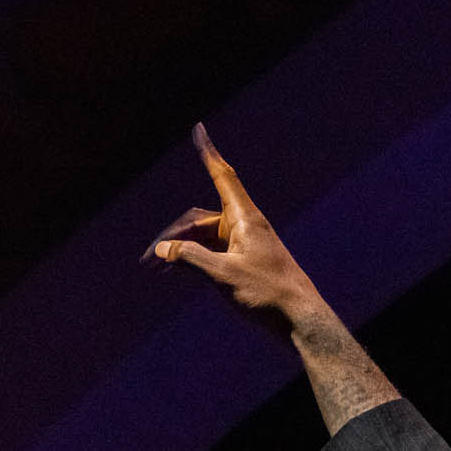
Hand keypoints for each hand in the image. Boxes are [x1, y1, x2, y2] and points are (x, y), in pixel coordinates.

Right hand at [143, 123, 327, 330]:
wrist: (301, 322)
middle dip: (173, 236)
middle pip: (200, 220)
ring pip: (204, 239)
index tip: (199, 128)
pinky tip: (176, 273)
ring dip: (181, 252)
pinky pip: (214, 253)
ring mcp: (246, 246)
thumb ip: (189, 259)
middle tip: (149, 261)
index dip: (208, 152)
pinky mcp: (247, 263)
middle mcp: (246, 227)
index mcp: (245, 219)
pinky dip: (195, 260)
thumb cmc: (268, 295)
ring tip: (156, 270)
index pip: (222, 176)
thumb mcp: (223, 276)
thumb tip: (163, 250)